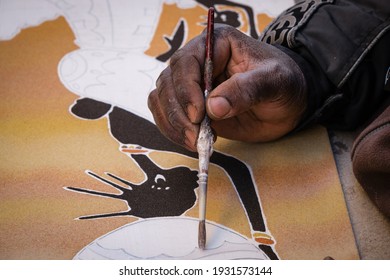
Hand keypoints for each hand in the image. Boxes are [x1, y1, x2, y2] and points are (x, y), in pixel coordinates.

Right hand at [148, 24, 306, 151]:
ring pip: (162, 98)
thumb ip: (247, 90)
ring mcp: (191, 85)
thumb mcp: (275, 82)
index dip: (187, 89)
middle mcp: (198, 61)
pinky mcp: (190, 106)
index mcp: (216, 44)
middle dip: (178, 112)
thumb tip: (213, 107)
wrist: (285, 105)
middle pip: (168, 81)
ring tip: (195, 141)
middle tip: (196, 135)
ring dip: (173, 123)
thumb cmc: (283, 84)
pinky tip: (191, 140)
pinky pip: (166, 114)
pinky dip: (172, 129)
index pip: (186, 62)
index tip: (199, 115)